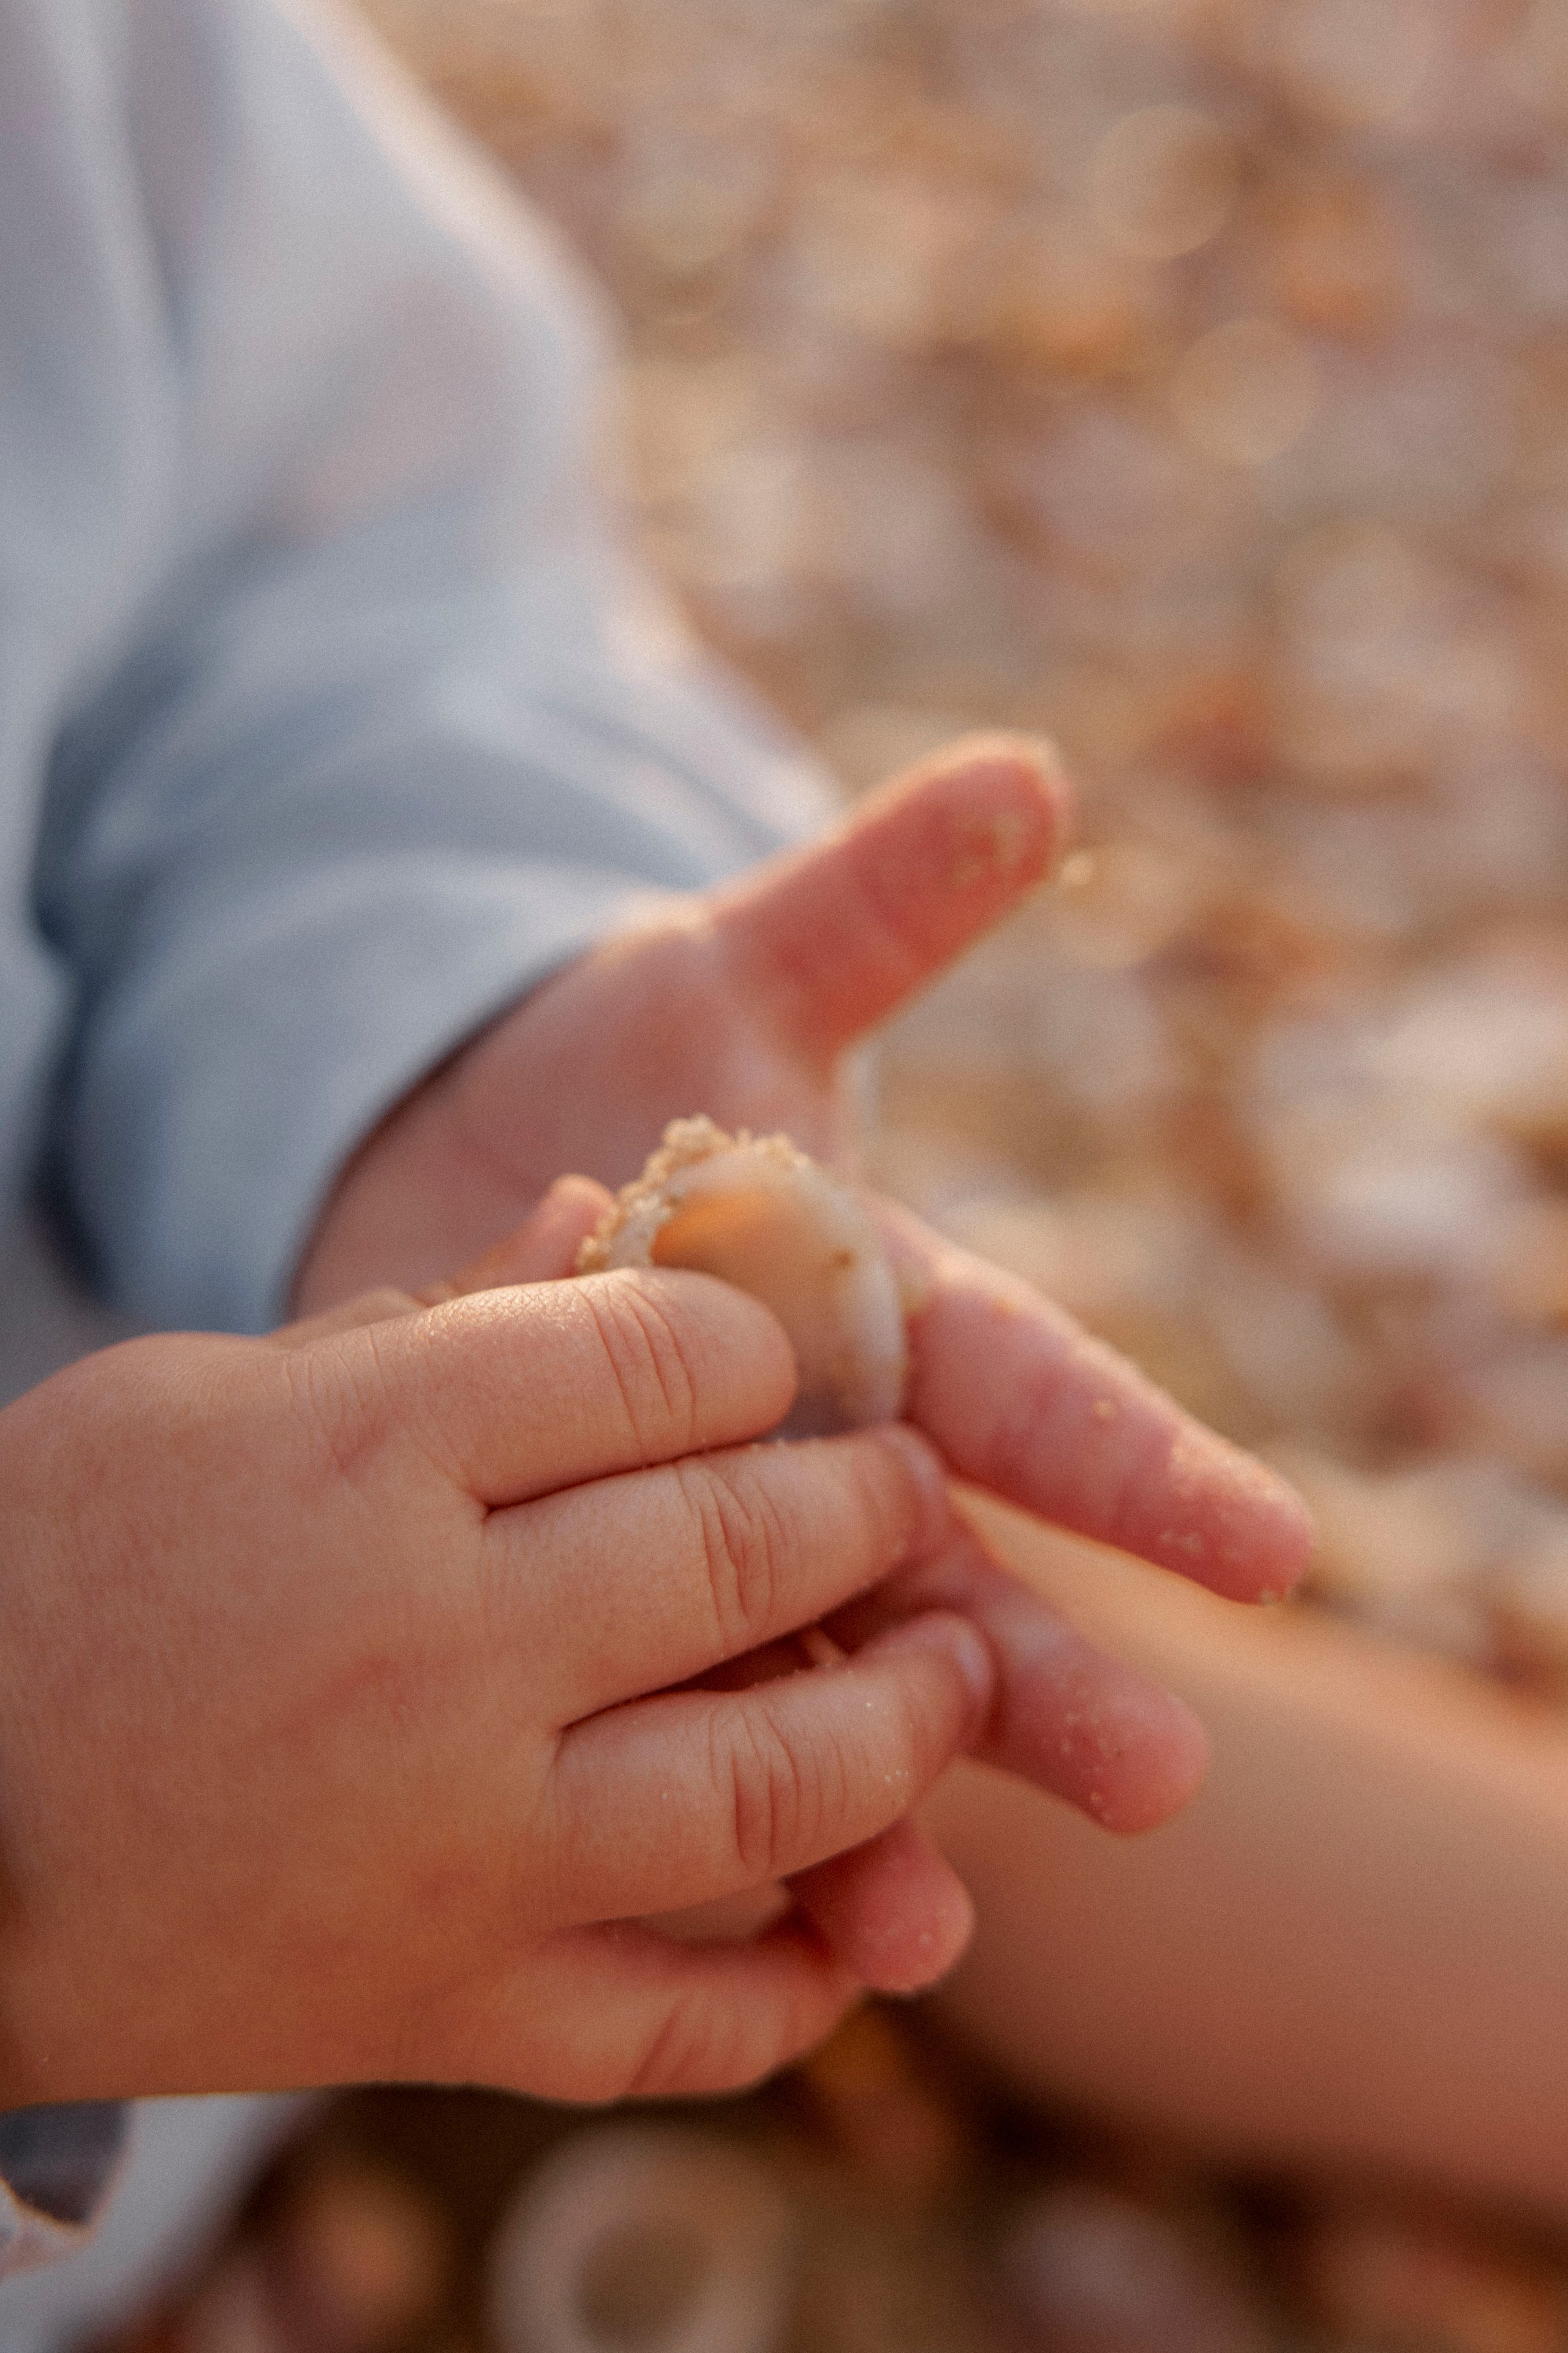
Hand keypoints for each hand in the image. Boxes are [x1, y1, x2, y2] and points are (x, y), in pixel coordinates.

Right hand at [0, 1216, 999, 2106]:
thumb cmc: (54, 1568)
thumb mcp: (209, 1393)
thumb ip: (425, 1317)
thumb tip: (601, 1219)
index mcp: (370, 1458)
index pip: (659, 1357)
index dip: (755, 1343)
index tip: (781, 1360)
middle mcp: (440, 1651)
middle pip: (740, 1551)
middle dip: (864, 1507)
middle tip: (907, 1496)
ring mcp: (459, 1851)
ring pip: (772, 1788)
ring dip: (903, 1728)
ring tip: (953, 1677)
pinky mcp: (447, 2013)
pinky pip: (680, 2024)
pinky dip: (792, 1990)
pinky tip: (852, 1937)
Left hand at [293, 736, 1311, 1979]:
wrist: (444, 1158)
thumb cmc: (614, 1066)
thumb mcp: (728, 978)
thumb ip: (869, 911)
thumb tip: (1024, 780)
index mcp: (878, 1304)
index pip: (1025, 1380)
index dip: (1138, 1456)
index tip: (1260, 1544)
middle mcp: (823, 1447)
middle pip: (950, 1569)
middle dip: (1041, 1672)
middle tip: (1155, 1783)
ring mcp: (705, 1533)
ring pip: (815, 1683)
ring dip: (873, 1799)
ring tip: (921, 1923)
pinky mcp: (581, 1585)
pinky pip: (653, 1709)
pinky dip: (692, 1807)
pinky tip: (735, 1919)